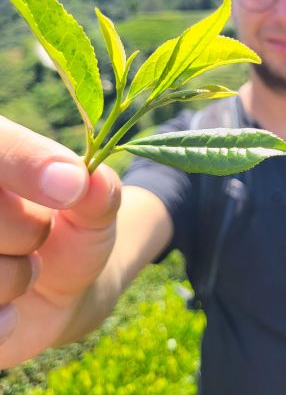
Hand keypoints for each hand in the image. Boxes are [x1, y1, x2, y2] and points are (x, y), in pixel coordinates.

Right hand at [0, 116, 120, 367]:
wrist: (57, 292)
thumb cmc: (71, 232)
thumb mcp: (96, 208)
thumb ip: (99, 190)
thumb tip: (91, 182)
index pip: (0, 143)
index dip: (27, 161)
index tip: (72, 187)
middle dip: (28, 229)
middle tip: (39, 235)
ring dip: (17, 276)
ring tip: (24, 268)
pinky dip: (3, 318)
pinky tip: (11, 310)